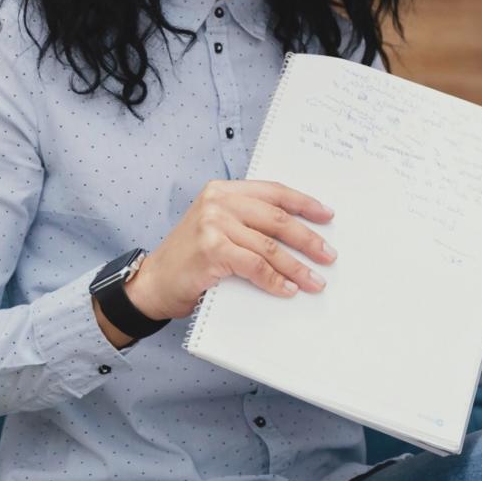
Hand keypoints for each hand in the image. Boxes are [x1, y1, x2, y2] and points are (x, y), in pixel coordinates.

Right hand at [126, 180, 337, 320]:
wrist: (153, 283)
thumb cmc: (191, 258)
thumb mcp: (218, 228)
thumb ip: (249, 222)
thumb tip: (300, 234)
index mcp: (224, 190)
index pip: (274, 192)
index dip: (304, 203)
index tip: (328, 215)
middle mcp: (218, 202)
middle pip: (277, 219)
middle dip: (308, 239)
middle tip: (328, 255)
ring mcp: (213, 225)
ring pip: (269, 246)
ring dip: (297, 267)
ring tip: (315, 281)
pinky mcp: (211, 250)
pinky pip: (255, 266)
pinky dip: (275, 280)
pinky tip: (288, 290)